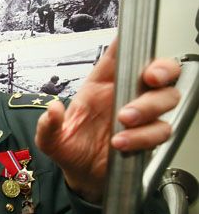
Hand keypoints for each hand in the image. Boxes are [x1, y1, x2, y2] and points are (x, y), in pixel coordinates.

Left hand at [35, 38, 180, 202]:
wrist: (82, 175)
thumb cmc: (71, 148)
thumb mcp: (50, 140)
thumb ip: (48, 126)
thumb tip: (52, 110)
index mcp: (100, 86)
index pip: (117, 56)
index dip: (127, 43)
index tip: (130, 38)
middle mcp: (123, 95)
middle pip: (158, 70)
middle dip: (161, 69)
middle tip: (149, 79)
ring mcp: (140, 115)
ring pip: (166, 98)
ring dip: (148, 108)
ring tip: (124, 120)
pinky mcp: (148, 136)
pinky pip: (161, 129)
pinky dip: (143, 136)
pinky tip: (123, 142)